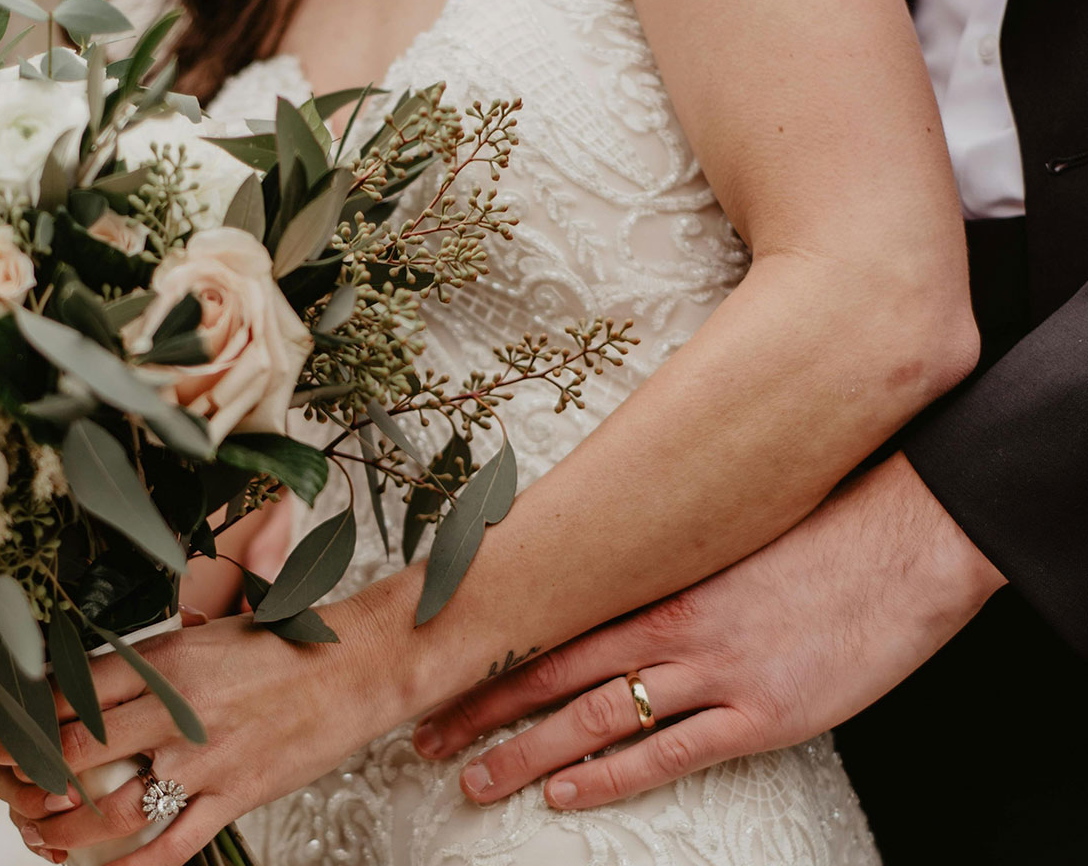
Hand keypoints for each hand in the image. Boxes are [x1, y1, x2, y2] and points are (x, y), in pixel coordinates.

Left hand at [0, 610, 397, 865]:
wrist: (359, 665)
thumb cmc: (283, 645)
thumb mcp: (203, 633)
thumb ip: (147, 662)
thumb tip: (85, 681)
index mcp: (165, 659)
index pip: (67, 690)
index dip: (18, 713)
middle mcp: (177, 710)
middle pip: (73, 751)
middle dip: (24, 774)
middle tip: (2, 783)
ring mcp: (206, 760)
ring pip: (111, 810)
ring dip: (61, 830)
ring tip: (37, 832)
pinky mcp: (236, 797)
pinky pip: (171, 847)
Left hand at [411, 451, 1005, 809]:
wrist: (904, 542)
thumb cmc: (817, 535)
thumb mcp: (725, 540)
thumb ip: (666, 569)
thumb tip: (610, 579)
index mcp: (657, 581)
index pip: (550, 626)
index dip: (489, 656)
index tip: (439, 673)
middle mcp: (670, 628)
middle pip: (551, 675)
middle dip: (482, 711)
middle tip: (425, 738)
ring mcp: (714, 674)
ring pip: (593, 719)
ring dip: (526, 754)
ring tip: (474, 780)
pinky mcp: (761, 714)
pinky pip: (669, 755)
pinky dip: (609, 778)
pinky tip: (565, 794)